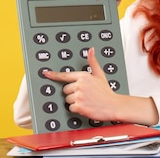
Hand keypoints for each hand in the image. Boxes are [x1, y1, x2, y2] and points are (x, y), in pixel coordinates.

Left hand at [44, 48, 159, 125]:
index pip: (65, 75)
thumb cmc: (106, 91)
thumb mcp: (100, 75)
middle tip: (84, 94)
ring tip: (86, 100)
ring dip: (74, 102)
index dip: (54, 75)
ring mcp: (79, 95)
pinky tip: (85, 106)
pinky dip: (77, 109)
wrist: (113, 105)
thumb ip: (93, 62)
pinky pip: (70, 108)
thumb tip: (91, 50)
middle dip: (72, 93)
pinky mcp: (79, 106)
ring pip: (67, 100)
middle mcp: (80, 85)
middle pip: (65, 90)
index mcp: (84, 76)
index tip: (46, 73)